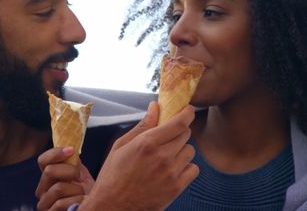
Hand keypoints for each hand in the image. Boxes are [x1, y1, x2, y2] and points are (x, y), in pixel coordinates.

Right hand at [36, 146, 94, 210]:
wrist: (96, 206)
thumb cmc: (88, 192)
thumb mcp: (81, 174)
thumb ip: (73, 161)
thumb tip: (70, 145)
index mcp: (48, 177)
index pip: (43, 160)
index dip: (56, 153)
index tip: (71, 150)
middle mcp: (42, 190)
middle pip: (49, 171)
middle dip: (70, 171)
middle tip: (81, 178)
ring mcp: (44, 204)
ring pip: (57, 188)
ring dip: (76, 189)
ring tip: (84, 194)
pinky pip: (61, 204)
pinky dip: (77, 201)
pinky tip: (83, 202)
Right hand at [79, 102, 197, 210]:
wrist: (113, 208)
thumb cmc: (113, 176)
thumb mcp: (121, 147)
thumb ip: (142, 126)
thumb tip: (155, 107)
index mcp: (147, 143)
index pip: (178, 123)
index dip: (187, 113)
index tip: (189, 110)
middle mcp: (162, 156)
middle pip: (186, 134)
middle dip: (179, 132)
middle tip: (167, 138)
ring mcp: (171, 173)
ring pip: (190, 151)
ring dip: (181, 150)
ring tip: (166, 157)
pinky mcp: (176, 188)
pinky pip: (193, 169)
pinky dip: (186, 167)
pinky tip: (172, 170)